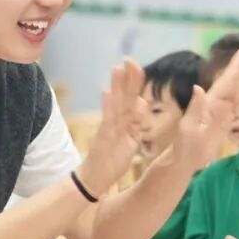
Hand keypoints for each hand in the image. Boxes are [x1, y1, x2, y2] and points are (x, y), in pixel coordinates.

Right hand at [79, 60, 146, 197]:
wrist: (96, 178)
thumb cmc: (113, 161)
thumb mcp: (131, 141)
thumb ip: (137, 122)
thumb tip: (143, 102)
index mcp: (125, 122)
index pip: (132, 99)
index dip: (134, 83)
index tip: (137, 66)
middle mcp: (116, 122)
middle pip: (124, 97)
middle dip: (127, 79)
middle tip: (129, 60)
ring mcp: (109, 128)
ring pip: (115, 105)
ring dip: (116, 87)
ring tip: (117, 69)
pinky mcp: (103, 137)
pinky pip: (106, 121)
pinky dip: (107, 107)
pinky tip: (107, 93)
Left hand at [172, 46, 238, 172]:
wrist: (183, 161)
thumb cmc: (184, 147)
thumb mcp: (188, 128)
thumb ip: (195, 109)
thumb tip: (199, 88)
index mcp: (208, 104)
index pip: (226, 82)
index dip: (236, 68)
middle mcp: (215, 106)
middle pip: (231, 83)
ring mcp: (219, 114)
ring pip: (234, 92)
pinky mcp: (222, 124)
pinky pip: (234, 107)